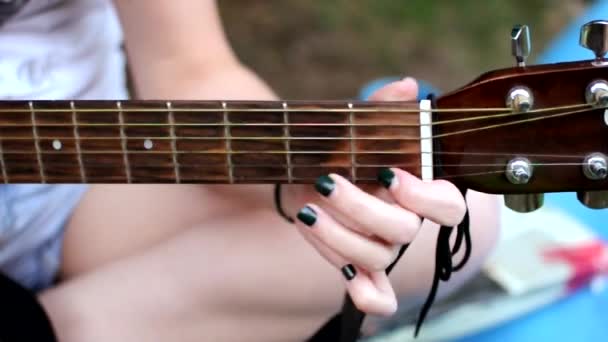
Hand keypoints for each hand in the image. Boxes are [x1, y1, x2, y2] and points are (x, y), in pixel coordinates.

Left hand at [281, 78, 466, 315]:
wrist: (303, 167)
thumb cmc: (337, 144)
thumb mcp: (355, 124)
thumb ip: (383, 109)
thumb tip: (407, 86)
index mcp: (415, 189)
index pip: (448, 206)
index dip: (425, 197)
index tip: (390, 174)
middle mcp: (404, 221)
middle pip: (404, 232)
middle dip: (362, 209)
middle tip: (327, 182)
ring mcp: (381, 247)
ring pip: (377, 258)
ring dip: (339, 236)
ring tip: (307, 208)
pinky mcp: (354, 264)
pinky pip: (375, 296)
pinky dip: (367, 297)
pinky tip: (347, 282)